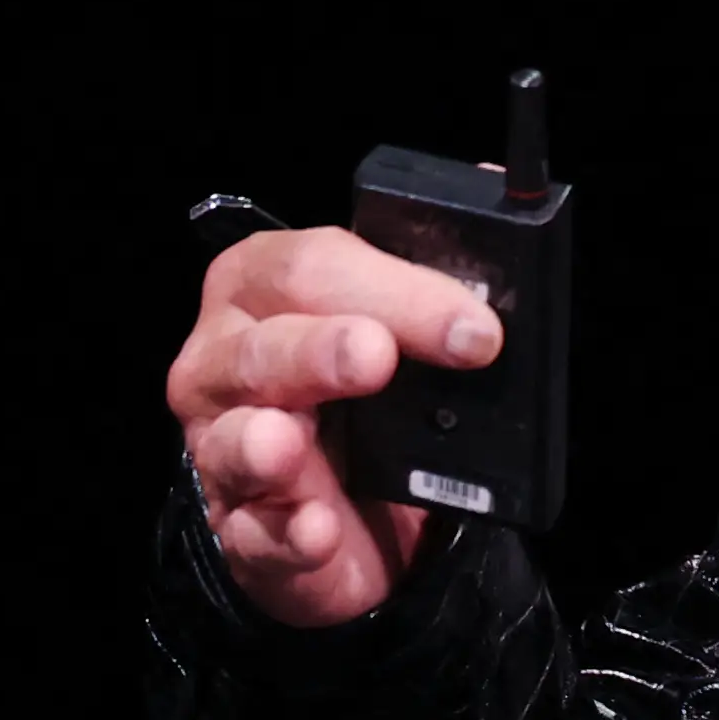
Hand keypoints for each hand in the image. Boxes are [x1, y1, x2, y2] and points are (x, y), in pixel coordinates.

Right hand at [170, 225, 504, 626]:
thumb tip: (495, 187)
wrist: (362, 515)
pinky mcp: (242, 528)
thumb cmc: (375, 400)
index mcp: (266, 288)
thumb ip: (439, 265)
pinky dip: (286, 532)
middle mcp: (227, 360)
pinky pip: (256, 531)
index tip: (476, 327)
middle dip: (326, 349)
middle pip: (266, 344)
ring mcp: (223, 446)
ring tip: (293, 443)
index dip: (396, 291)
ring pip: (236, 437)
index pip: (314, 267)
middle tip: (381, 358)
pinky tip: (316, 528)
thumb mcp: (406, 327)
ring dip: (267, 440)